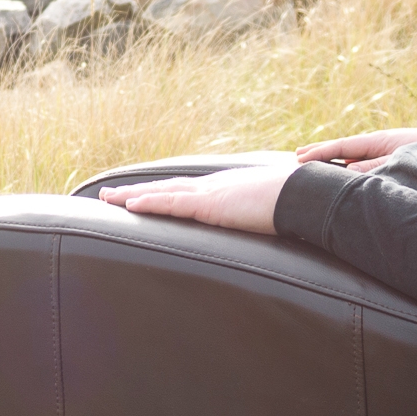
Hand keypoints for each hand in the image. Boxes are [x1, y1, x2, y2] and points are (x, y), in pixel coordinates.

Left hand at [97, 163, 291, 234]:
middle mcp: (214, 187)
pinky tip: (131, 204)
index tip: (143, 196)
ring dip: (133, 196)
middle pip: (166, 188)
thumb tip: (265, 229)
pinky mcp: (212, 204)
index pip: (186, 191)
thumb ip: (261, 220)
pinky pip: (174, 203)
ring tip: (108, 198)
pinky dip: (150, 203)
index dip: (162, 193)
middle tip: (110, 195)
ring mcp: (211, 194)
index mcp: (227, 191)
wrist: (308, 195)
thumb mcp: (273, 215)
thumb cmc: (299, 205)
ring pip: (162, 193)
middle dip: (137, 193)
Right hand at [293, 127, 416, 164]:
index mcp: (380, 141)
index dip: (320, 153)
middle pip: (345, 148)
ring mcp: (389, 151)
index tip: (298, 159)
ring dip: (334, 160)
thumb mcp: (401, 162)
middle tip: (297, 158)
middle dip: (322, 153)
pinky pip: (366, 163)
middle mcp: (382, 144)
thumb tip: (347, 170)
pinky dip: (350, 166)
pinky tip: (346, 172)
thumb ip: (374, 167)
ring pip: (355, 156)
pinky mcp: (398, 159)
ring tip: (314, 163)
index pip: (343, 146)